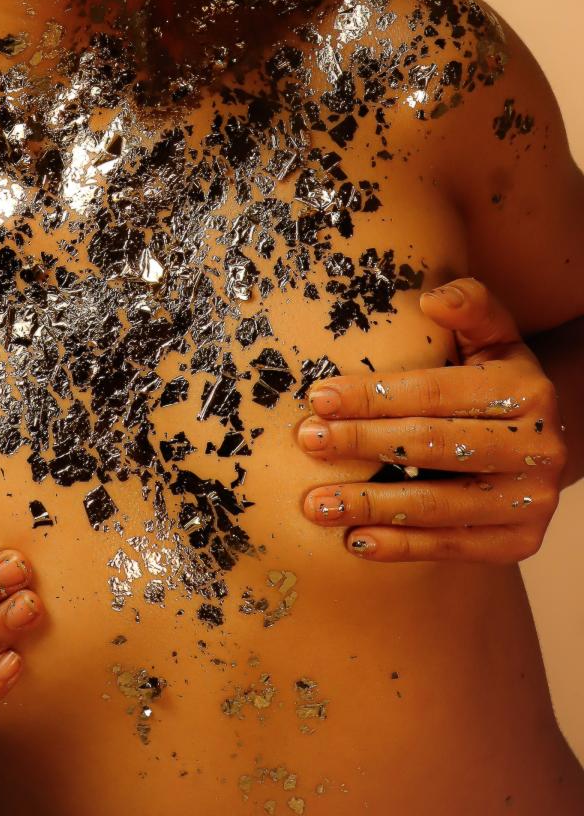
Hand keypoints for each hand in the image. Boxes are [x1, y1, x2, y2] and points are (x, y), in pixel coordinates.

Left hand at [296, 277, 566, 561]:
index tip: (318, 398)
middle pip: (432, 446)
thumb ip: (470, 306)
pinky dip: (400, 547)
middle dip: (361, 443)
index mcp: (525, 391)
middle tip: (306, 442)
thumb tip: (432, 300)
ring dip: (370, 504)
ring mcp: (531, 501)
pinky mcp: (519, 542)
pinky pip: (450, 546)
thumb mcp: (494, 335)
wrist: (540, 439)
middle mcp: (536, 448)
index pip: (434, 392)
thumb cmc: (495, 376)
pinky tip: (355, 540)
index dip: (372, 395)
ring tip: (315, 504)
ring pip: (437, 506)